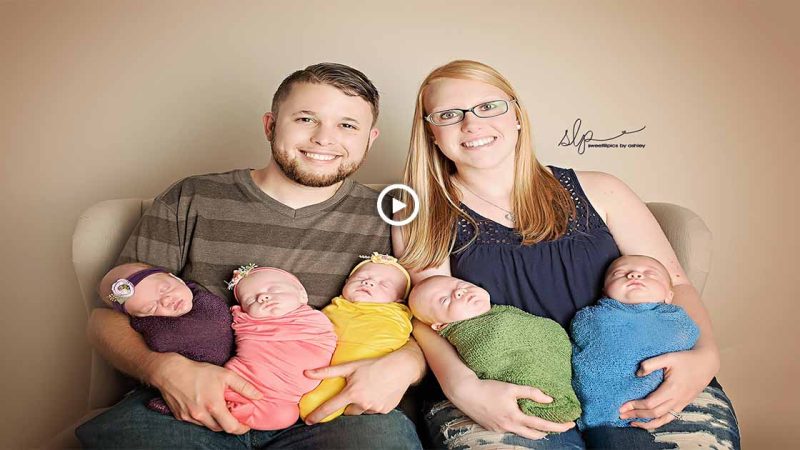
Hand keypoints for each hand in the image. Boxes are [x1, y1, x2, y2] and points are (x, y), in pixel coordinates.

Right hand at [149, 353, 261, 433]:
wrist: (170, 372)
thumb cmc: (199, 372)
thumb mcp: (225, 375)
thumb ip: (244, 387)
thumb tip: (259, 396)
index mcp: (213, 406)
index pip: (231, 427)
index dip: (241, 429)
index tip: (246, 425)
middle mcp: (201, 415)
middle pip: (220, 428)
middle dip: (229, 424)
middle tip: (234, 415)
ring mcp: (189, 417)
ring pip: (208, 426)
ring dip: (216, 421)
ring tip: (220, 409)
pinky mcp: (180, 417)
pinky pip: (196, 422)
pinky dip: (204, 418)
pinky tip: (205, 406)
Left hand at [303, 349, 416, 423]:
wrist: (401, 368)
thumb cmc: (374, 364)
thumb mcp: (350, 366)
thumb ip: (328, 372)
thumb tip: (307, 373)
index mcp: (352, 393)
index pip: (330, 407)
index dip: (317, 415)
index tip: (308, 421)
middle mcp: (362, 404)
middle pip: (348, 411)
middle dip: (350, 403)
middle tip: (357, 390)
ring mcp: (374, 409)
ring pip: (361, 411)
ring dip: (362, 403)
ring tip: (370, 389)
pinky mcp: (384, 411)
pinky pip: (373, 411)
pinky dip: (373, 403)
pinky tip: (378, 392)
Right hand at [450, 377, 574, 439]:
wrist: (465, 393)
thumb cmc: (488, 388)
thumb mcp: (511, 387)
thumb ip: (531, 392)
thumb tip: (549, 398)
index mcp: (515, 417)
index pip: (542, 425)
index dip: (558, 426)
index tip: (570, 424)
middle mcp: (509, 427)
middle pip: (535, 435)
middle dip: (548, 431)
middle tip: (559, 424)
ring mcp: (500, 429)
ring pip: (523, 434)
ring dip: (534, 430)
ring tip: (542, 422)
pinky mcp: (493, 428)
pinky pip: (511, 430)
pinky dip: (520, 427)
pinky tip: (520, 418)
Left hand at [619, 347, 718, 428]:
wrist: (706, 364)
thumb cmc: (686, 358)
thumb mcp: (668, 357)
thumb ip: (651, 364)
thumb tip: (637, 374)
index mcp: (672, 388)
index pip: (650, 403)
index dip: (635, 406)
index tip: (622, 406)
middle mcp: (677, 399)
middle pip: (654, 413)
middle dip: (636, 415)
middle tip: (621, 414)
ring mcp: (681, 404)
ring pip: (662, 420)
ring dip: (646, 423)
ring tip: (631, 422)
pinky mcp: (683, 405)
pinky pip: (669, 418)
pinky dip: (657, 423)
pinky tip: (647, 422)